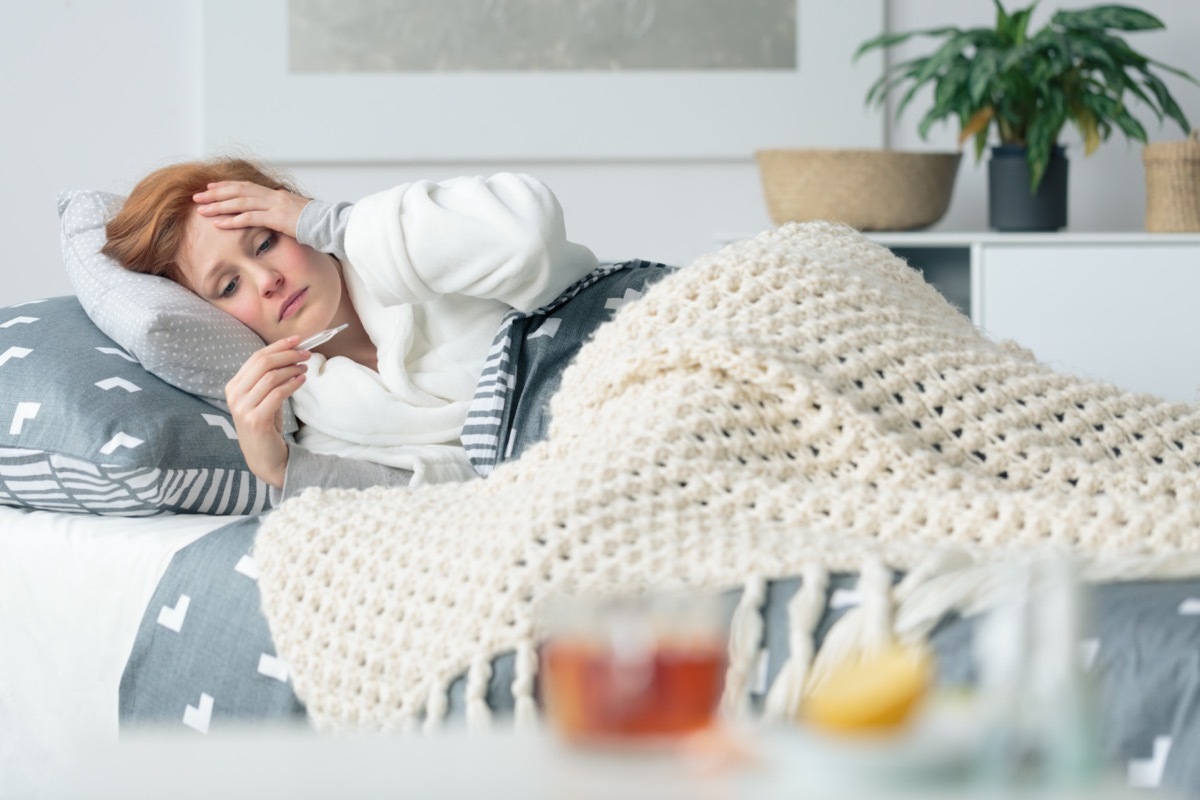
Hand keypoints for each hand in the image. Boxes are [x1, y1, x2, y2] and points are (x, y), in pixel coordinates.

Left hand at [193, 181, 309, 239]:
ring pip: (240, 202)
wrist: (332, 224)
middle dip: (216, 193)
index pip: (246, 186)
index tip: (211, 187)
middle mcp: (273, 196)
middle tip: (198, 196)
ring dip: (219, 206)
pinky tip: (218, 223)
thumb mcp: (297, 213)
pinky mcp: (277, 219)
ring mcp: (274, 206)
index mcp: (276, 194)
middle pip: (238, 191)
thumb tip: (277, 214)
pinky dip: (232, 220)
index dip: (227, 186)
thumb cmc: (317, 222)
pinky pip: (250, 218)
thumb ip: (283, 211)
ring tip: (202, 210)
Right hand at [224, 336, 309, 488]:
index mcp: (234, 386)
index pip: (256, 357)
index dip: (278, 346)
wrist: (264, 457)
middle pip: (262, 363)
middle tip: (306, 354)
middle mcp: (234, 395)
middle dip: (287, 355)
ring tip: (306, 368)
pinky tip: (301, 381)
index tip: (297, 339)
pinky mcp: (255, 419)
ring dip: (291, 369)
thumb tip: (291, 353)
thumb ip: (269, 378)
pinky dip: (291, 384)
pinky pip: (276, 394)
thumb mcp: (264, 397)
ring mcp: (242, 408)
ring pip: (270, 377)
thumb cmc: (267, 424)